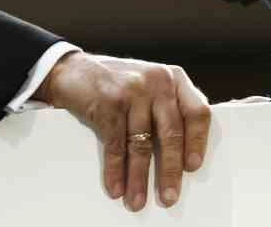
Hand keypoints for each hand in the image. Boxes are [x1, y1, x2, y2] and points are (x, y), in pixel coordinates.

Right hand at [34, 51, 211, 210]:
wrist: (73, 69)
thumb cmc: (116, 83)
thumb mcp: (148, 85)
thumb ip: (167, 108)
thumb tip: (180, 158)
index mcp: (173, 78)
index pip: (197, 111)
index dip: (198, 141)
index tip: (192, 167)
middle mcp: (157, 81)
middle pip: (171, 133)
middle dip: (170, 170)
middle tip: (168, 196)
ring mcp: (133, 90)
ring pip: (142, 144)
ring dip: (139, 177)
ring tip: (137, 200)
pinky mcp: (109, 102)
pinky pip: (116, 145)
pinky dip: (115, 170)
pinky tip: (116, 186)